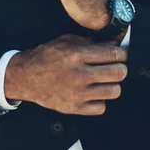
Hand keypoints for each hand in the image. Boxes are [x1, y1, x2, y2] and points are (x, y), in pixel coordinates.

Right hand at [4, 34, 127, 114]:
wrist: (26, 77)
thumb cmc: (47, 56)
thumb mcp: (67, 41)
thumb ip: (90, 42)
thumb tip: (113, 44)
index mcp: (77, 55)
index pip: (113, 54)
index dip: (123, 52)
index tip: (122, 53)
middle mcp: (79, 74)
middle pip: (118, 73)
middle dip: (121, 67)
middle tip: (117, 66)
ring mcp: (78, 94)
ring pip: (114, 91)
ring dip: (113, 84)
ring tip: (106, 79)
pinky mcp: (75, 108)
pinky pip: (102, 107)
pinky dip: (101, 99)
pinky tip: (94, 92)